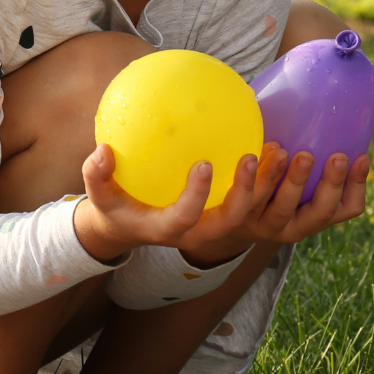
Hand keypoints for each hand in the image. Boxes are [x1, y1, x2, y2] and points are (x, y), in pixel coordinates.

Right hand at [71, 142, 368, 264]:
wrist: (160, 229)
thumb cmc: (133, 209)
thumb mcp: (108, 198)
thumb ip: (99, 176)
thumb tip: (97, 152)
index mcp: (202, 229)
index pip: (225, 217)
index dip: (236, 193)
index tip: (238, 157)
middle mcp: (238, 235)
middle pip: (270, 217)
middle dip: (283, 187)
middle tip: (290, 149)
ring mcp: (266, 231)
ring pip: (304, 220)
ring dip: (321, 189)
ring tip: (334, 154)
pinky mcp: (286, 224)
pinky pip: (325, 216)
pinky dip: (346, 195)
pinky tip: (361, 159)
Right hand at [73, 143, 264, 262]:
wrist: (128, 227)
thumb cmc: (114, 207)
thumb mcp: (99, 195)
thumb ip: (96, 175)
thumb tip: (102, 152)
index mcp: (167, 229)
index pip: (186, 218)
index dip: (197, 196)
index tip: (205, 164)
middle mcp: (195, 231)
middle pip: (229, 222)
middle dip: (245, 194)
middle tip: (251, 157)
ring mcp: (211, 224)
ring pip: (247, 212)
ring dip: (265, 184)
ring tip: (277, 149)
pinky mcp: (220, 212)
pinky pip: (247, 197)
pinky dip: (261, 176)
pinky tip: (270, 141)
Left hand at [178, 145, 370, 266]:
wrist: (210, 215)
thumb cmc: (255, 179)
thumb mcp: (281, 166)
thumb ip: (299, 139)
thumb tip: (317, 83)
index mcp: (309, 214)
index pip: (344, 208)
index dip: (356, 186)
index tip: (362, 156)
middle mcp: (289, 225)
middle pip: (318, 213)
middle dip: (329, 185)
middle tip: (334, 155)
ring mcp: (259, 225)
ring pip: (280, 210)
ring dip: (287, 181)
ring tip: (284, 151)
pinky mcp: (230, 222)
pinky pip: (240, 205)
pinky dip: (245, 183)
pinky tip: (245, 158)